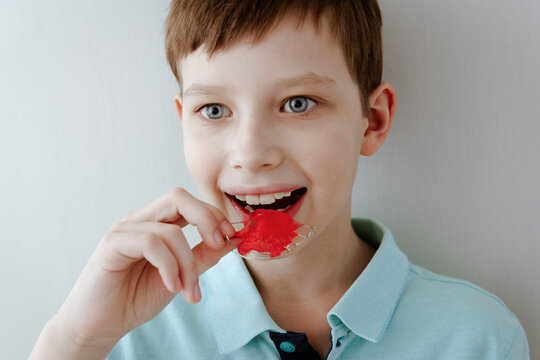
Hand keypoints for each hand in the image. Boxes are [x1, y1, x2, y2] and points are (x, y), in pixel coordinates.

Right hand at [32, 187, 236, 356]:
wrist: (100, 325)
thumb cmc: (135, 299)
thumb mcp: (180, 276)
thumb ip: (203, 256)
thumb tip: (233, 240)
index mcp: (156, 224)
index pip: (189, 203)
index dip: (214, 215)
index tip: (233, 237)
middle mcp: (140, 220)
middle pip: (178, 197)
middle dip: (207, 218)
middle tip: (221, 243)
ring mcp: (124, 230)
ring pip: (169, 230)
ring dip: (188, 263)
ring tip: (189, 290)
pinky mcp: (112, 244)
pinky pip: (151, 243)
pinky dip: (169, 266)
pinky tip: (171, 286)